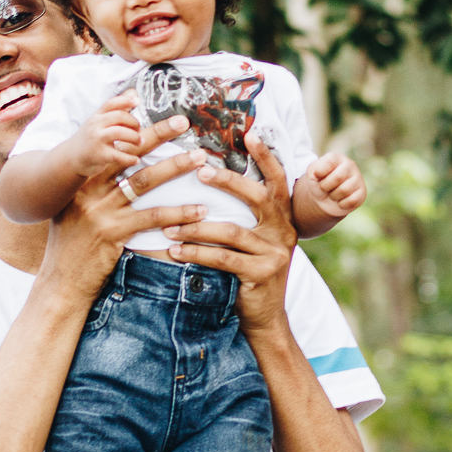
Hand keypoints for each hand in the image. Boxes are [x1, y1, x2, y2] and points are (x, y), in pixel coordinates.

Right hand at [40, 114, 206, 303]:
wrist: (59, 283)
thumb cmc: (70, 250)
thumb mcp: (74, 214)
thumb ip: (93, 194)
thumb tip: (118, 176)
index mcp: (82, 183)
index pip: (112, 149)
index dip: (135, 133)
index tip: (157, 119)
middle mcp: (89, 192)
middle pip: (129, 156)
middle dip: (158, 135)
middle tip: (184, 123)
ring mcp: (101, 212)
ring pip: (144, 181)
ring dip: (175, 167)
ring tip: (201, 160)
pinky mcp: (113, 233)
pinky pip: (153, 218)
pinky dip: (179, 213)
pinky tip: (199, 211)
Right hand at [66, 91, 142, 176]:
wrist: (72, 157)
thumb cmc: (90, 139)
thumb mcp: (99, 122)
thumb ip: (116, 111)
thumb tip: (133, 93)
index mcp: (97, 116)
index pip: (111, 103)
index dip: (125, 100)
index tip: (138, 101)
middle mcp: (95, 126)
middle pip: (118, 116)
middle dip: (133, 122)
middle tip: (139, 130)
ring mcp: (96, 140)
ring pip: (119, 132)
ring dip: (134, 137)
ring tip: (140, 142)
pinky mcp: (99, 155)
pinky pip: (118, 155)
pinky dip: (130, 158)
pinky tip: (135, 160)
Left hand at [160, 130, 296, 336]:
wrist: (265, 317)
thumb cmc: (251, 271)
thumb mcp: (255, 241)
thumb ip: (248, 215)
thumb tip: (214, 180)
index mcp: (283, 218)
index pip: (278, 180)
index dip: (267, 157)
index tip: (251, 134)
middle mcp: (283, 231)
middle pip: (257, 197)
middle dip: (228, 182)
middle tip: (199, 172)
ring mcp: (274, 253)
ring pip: (230, 231)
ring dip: (195, 227)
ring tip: (168, 225)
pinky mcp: (261, 273)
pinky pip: (222, 258)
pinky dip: (195, 253)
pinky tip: (175, 250)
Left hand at [303, 152, 365, 217]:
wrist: (324, 197)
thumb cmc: (319, 182)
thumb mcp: (312, 173)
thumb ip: (314, 169)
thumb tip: (318, 173)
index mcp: (337, 158)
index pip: (330, 161)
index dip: (320, 172)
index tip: (316, 176)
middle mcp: (350, 165)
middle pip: (338, 177)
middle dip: (325, 186)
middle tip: (324, 188)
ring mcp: (358, 178)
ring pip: (344, 190)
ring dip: (333, 196)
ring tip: (332, 193)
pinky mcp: (362, 192)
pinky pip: (352, 201)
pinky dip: (342, 204)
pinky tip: (340, 200)